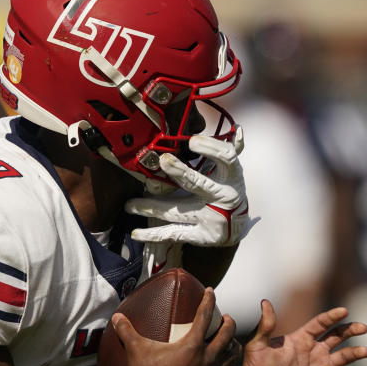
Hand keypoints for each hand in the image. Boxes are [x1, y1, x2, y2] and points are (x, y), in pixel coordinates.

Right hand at [113, 288, 237, 365]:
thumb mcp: (136, 350)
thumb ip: (127, 331)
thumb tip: (116, 317)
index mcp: (191, 344)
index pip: (204, 316)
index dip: (208, 300)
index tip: (210, 290)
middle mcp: (207, 358)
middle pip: (226, 334)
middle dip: (228, 323)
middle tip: (225, 318)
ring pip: (232, 356)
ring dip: (233, 345)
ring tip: (231, 341)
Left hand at [126, 127, 254, 246]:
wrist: (236, 227)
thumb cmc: (227, 189)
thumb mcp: (230, 172)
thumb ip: (229, 151)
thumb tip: (238, 129)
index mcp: (232, 176)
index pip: (226, 158)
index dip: (211, 149)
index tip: (192, 141)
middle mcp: (224, 197)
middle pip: (198, 183)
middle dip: (180, 172)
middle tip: (163, 161)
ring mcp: (213, 219)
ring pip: (177, 211)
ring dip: (150, 206)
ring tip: (128, 204)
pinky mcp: (203, 236)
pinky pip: (174, 234)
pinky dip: (153, 234)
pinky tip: (135, 233)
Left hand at [238, 300, 366, 365]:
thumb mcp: (256, 345)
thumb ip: (264, 325)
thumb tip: (265, 301)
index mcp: (299, 340)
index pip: (320, 324)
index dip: (331, 317)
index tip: (344, 310)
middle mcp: (313, 353)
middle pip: (336, 337)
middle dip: (350, 330)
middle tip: (362, 327)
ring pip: (343, 358)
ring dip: (354, 353)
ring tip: (363, 350)